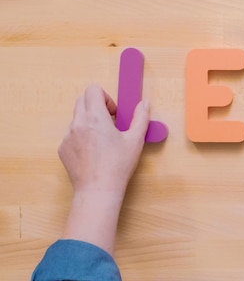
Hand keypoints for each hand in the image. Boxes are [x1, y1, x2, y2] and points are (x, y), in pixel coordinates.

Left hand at [59, 85, 149, 253]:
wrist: (98, 190)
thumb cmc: (118, 165)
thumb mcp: (135, 140)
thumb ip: (141, 118)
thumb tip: (144, 104)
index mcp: (95, 118)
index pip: (92, 90)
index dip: (105, 96)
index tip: (113, 112)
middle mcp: (78, 123)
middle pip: (82, 100)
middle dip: (96, 106)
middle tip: (109, 123)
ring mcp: (67, 136)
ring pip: (76, 118)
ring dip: (89, 121)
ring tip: (102, 140)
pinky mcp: (63, 148)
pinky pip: (71, 134)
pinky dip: (81, 136)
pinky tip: (93, 153)